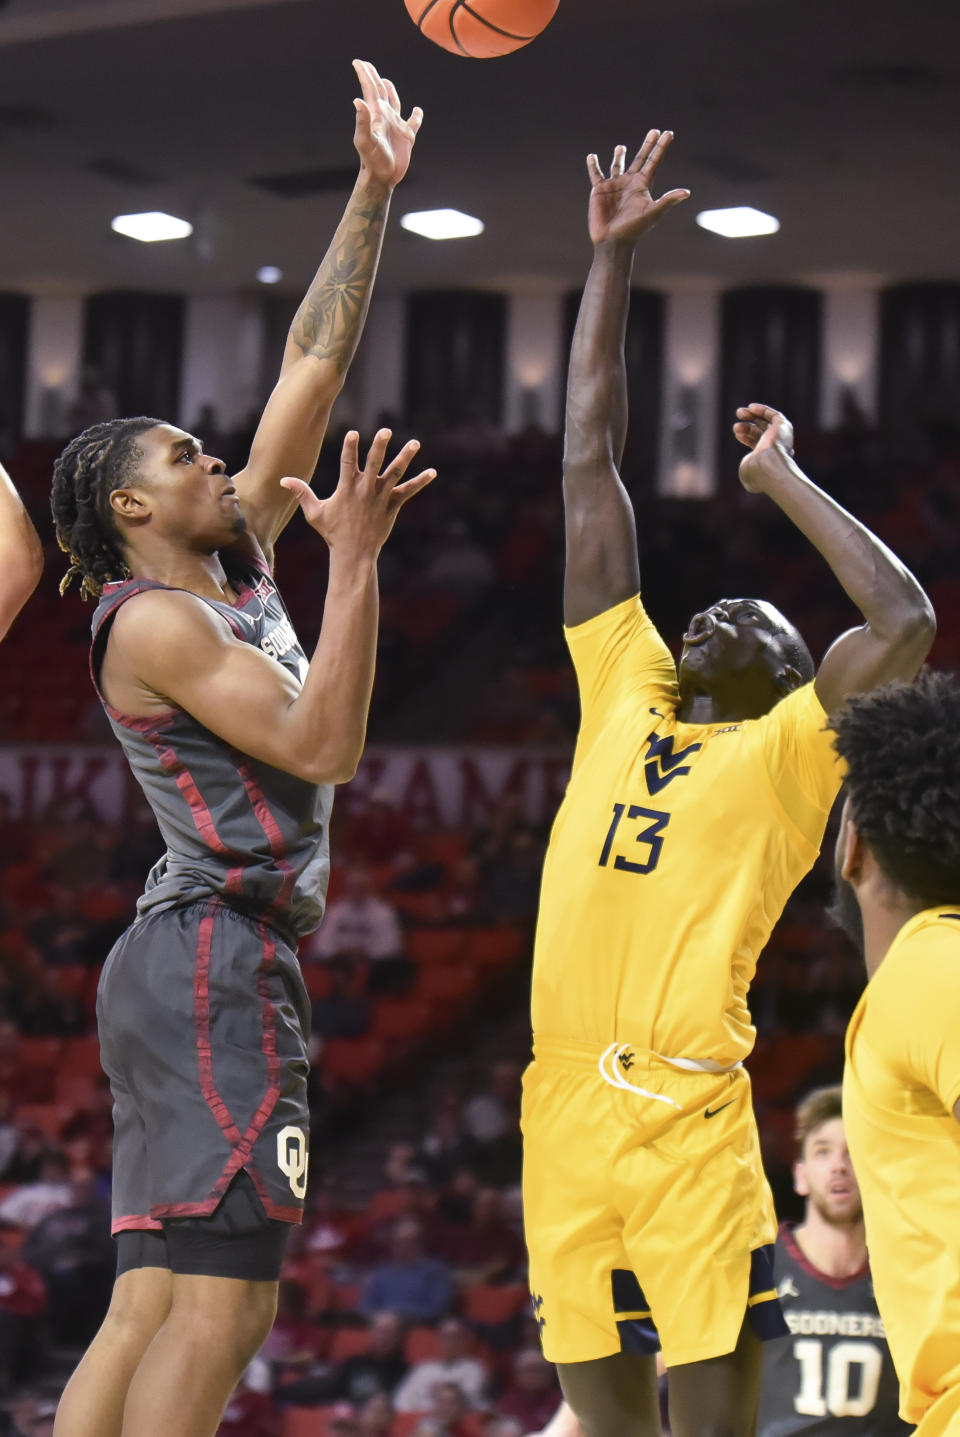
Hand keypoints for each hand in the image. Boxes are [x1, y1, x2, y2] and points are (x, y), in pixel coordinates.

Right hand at [280, 429, 434, 557]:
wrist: (354, 554)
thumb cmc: (333, 532)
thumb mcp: (314, 513)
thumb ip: (301, 492)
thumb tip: (282, 480)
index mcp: (346, 489)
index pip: (347, 463)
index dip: (350, 447)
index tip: (354, 433)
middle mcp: (365, 490)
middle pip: (374, 464)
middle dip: (379, 447)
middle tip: (386, 431)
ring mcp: (381, 498)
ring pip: (395, 474)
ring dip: (405, 458)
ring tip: (415, 443)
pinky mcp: (392, 507)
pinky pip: (408, 491)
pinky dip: (421, 482)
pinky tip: (432, 472)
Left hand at [353, 58, 422, 189]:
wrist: (383, 176)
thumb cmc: (373, 160)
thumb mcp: (366, 141)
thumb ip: (362, 121)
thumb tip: (358, 101)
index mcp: (376, 114)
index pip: (370, 89)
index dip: (364, 75)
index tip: (357, 62)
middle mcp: (385, 117)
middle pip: (379, 91)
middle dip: (373, 77)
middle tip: (366, 64)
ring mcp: (396, 126)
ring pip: (394, 103)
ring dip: (390, 91)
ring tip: (386, 81)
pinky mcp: (407, 137)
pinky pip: (413, 123)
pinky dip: (416, 116)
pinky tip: (417, 111)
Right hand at [587, 131, 689, 246]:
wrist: (613, 242)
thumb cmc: (634, 229)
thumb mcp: (652, 213)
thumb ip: (668, 200)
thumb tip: (687, 193)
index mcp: (643, 185)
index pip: (654, 161)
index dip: (661, 147)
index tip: (669, 133)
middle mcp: (630, 183)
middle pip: (641, 159)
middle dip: (648, 145)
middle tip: (654, 131)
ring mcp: (615, 186)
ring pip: (618, 166)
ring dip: (620, 156)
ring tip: (621, 146)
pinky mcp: (599, 191)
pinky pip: (596, 174)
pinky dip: (593, 165)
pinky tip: (591, 156)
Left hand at [734, 403, 795, 491]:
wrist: (768, 465)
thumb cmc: (756, 472)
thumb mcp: (747, 471)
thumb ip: (747, 465)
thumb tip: (747, 462)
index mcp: (770, 459)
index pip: (759, 444)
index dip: (747, 437)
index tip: (737, 433)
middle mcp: (778, 448)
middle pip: (761, 432)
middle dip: (747, 427)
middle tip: (736, 425)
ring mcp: (781, 437)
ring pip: (766, 422)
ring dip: (752, 416)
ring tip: (739, 412)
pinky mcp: (783, 427)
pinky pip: (774, 415)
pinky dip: (762, 410)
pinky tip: (751, 407)